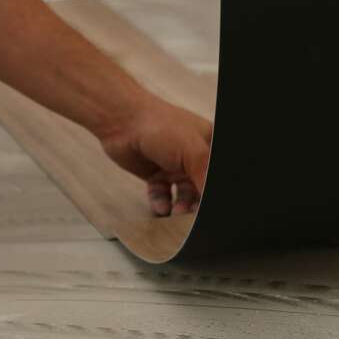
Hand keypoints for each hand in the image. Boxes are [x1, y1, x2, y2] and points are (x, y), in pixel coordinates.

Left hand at [97, 96, 212, 215]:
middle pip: (203, 188)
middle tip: (193, 215)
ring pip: (185, 196)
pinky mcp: (157, 175)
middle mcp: (194, 157)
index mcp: (210, 145)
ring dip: (182, 207)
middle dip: (199, 204)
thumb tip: (211, 201)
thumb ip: (206, 178)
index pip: (216, 174)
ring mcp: (175, 167)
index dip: (214, 190)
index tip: (209, 206)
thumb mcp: (193, 151)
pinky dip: (162, 203)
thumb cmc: (161, 126)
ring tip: (176, 213)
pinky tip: (161, 207)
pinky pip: (163, 195)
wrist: (122, 122)